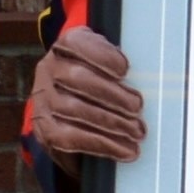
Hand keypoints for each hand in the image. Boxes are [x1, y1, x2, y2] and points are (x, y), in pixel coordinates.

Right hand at [24, 24, 150, 161]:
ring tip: (137, 132)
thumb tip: (150, 78)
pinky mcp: (44, 128)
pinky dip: (100, 144)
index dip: (101, 56)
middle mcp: (49, 68)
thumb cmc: (100, 83)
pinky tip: (123, 150)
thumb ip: (121, 67)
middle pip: (77, 78)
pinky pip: (69, 137)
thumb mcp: (108, 66)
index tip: (125, 70)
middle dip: (112, 94)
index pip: (76, 43)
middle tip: (138, 107)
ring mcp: (43, 99)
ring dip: (110, 122)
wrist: (72, 112)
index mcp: (67, 46)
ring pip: (74, 109)